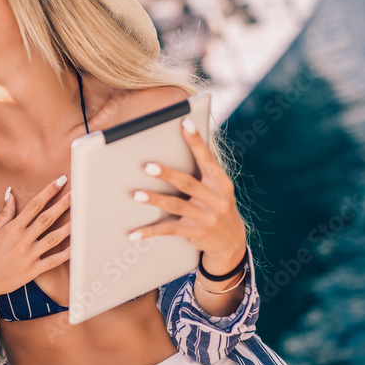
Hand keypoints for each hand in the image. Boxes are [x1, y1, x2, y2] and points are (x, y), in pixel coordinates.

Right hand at [0, 177, 71, 315]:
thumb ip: (5, 213)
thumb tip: (10, 193)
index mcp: (12, 229)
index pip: (34, 205)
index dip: (48, 191)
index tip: (60, 181)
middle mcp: (22, 240)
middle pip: (47, 218)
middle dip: (63, 204)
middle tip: (78, 193)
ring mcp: (29, 256)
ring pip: (54, 238)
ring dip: (70, 226)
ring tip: (83, 216)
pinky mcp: (32, 271)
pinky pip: (54, 261)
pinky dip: (67, 254)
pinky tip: (78, 245)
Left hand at [129, 117, 246, 275]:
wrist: (231, 241)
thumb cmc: (216, 205)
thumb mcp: (216, 187)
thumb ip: (200, 171)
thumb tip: (173, 148)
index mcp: (220, 182)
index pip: (206, 158)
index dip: (195, 140)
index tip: (184, 122)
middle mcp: (215, 198)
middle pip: (187, 183)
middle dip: (167, 174)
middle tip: (147, 166)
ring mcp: (206, 217)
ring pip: (176, 205)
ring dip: (155, 199)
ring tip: (136, 194)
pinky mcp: (196, 233)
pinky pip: (169, 230)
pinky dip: (150, 232)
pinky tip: (133, 233)